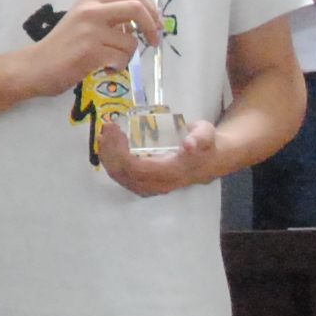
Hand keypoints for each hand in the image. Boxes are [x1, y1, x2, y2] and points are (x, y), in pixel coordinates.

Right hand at [23, 0, 162, 98]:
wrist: (35, 66)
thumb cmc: (61, 47)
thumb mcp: (83, 21)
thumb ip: (107, 17)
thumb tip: (141, 21)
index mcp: (90, 0)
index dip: (149, 8)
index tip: (154, 23)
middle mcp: (91, 10)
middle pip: (136, 8)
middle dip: (151, 25)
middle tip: (154, 40)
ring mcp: (91, 31)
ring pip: (131, 41)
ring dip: (128, 55)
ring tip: (111, 61)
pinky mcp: (91, 52)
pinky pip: (122, 59)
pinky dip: (119, 67)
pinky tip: (105, 69)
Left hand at [99, 117, 223, 198]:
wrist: (211, 160)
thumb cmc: (206, 144)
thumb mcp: (206, 135)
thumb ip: (200, 138)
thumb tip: (189, 145)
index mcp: (171, 172)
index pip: (137, 168)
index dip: (121, 152)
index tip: (116, 130)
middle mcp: (159, 183)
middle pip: (125, 174)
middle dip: (110, 152)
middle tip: (107, 129)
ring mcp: (152, 186)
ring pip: (122, 178)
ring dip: (108, 157)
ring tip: (104, 136)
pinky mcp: (147, 183)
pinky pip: (124, 177)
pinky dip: (112, 162)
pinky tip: (108, 146)